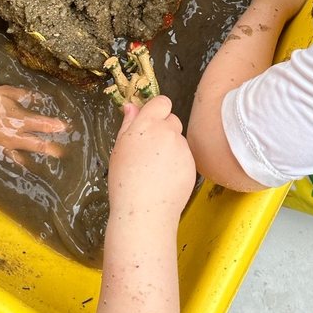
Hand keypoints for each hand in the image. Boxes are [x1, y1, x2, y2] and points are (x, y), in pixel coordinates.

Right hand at [0, 87, 68, 158]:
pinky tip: (26, 164)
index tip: (66, 128)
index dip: (55, 126)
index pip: (42, 124)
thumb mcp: (5, 91)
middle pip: (37, 144)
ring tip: (50, 161)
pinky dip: (21, 161)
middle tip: (63, 153)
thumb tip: (37, 96)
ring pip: (27, 152)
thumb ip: (22, 95)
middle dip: (51, 148)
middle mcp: (15, 134)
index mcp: (19, 118)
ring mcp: (6, 144)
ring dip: (39, 156)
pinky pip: (12, 156)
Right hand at [108, 96, 195, 223]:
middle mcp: (168, 132)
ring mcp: (182, 148)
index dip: (156, 110)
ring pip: (179, 139)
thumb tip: (132, 106)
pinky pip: (185, 156)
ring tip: (155, 168)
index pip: (162, 102)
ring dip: (171, 147)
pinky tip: (165, 177)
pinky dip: (178, 162)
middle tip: (149, 149)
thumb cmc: (125, 182)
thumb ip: (128, 124)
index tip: (150, 121)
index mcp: (147, 125)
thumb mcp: (119, 148)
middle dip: (164, 129)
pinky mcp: (192, 163)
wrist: (144, 211)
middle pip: (172, 119)